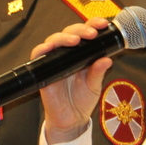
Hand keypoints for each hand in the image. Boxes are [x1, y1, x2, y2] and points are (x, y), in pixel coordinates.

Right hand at [33, 21, 114, 144]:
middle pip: (69, 33)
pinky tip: (50, 47)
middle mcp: (67, 54)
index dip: (92, 25)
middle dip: (80, 30)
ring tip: (75, 41)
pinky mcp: (42, 71)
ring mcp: (54, 61)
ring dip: (63, 37)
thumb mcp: (94, 85)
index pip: (85, 33)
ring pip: (54, 40)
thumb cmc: (82, 100)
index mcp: (81, 54)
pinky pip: (38, 55)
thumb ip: (98, 72)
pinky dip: (42, 49)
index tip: (103, 24)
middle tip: (91, 34)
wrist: (71, 120)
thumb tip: (107, 59)